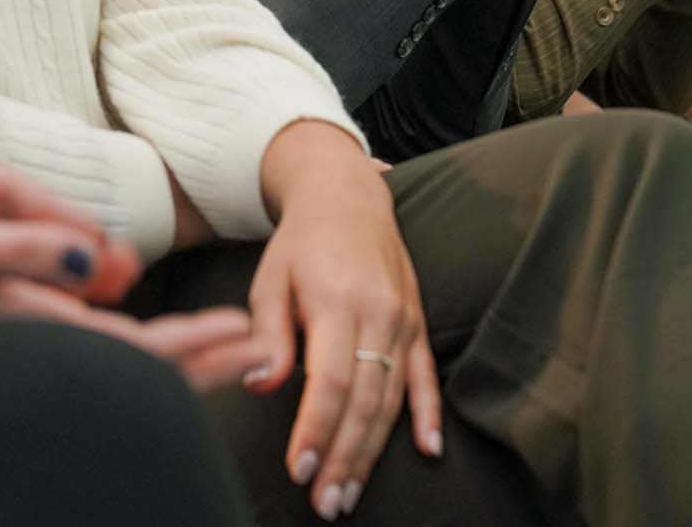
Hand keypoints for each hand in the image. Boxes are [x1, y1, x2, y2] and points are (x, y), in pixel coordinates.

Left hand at [0, 120, 140, 304]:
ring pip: (13, 258)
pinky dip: (23, 299)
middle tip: (127, 274)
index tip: (94, 236)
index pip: (7, 192)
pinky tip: (53, 326)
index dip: (54, 214)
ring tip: (111, 303)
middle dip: (79, 247)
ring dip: (62, 277)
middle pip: (26, 227)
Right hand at [0, 207, 265, 391]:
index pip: (132, 346)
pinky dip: (126, 357)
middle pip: (133, 368)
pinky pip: (81, 364)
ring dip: (171, 360)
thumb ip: (19, 251)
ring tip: (222, 351)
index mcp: (26, 318)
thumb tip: (88, 261)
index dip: (195, 344)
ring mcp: (12, 354)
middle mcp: (27, 346)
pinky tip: (141, 350)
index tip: (251, 337)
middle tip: (263, 354)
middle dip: (202, 361)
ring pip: (110, 369)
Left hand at [247, 123, 439, 519]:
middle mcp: (378, 313)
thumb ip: (268, 335)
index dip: (316, 429)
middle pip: (365, 399)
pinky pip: (426, 375)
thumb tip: (261, 385)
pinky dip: (430, 414)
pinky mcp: (417, 323)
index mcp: (337, 302)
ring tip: (352, 492)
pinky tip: (429, 450)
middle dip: (345, 457)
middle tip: (328, 502)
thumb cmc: (300, 244)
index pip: (329, 380)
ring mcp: (403, 320)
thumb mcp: (270, 279)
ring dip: (375, 449)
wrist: (347, 196)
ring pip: (393, 397)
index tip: (300, 469)